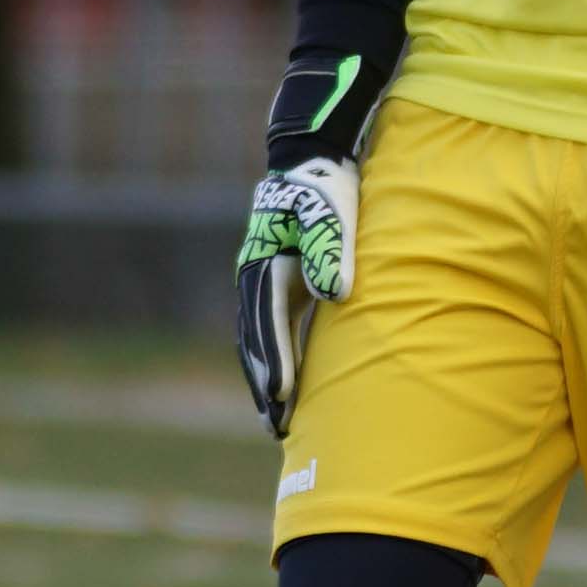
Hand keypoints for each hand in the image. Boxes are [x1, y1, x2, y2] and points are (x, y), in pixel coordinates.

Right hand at [234, 155, 358, 437]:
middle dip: (263, 385)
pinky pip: (274, 332)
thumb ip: (331, 249)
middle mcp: (255, 279)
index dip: (274, 359)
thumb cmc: (325, 186)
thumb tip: (332, 295)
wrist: (312, 159)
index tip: (280, 395)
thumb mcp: (331, 213)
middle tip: (275, 428)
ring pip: (259, 342)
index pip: (266, 321)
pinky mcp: (280, 284)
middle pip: (254, 342)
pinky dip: (278, 361)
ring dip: (265, 381)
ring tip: (276, 423)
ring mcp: (264, 284)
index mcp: (263, 265)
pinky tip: (290, 389)